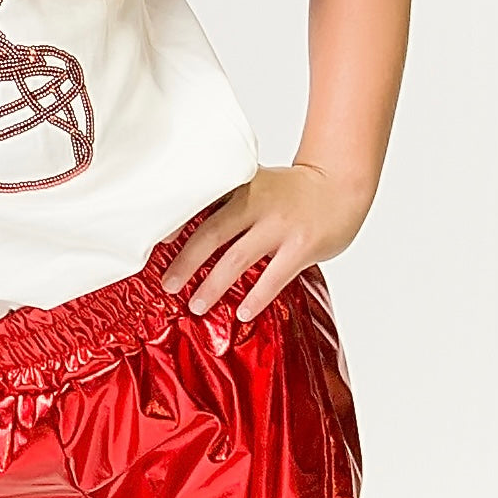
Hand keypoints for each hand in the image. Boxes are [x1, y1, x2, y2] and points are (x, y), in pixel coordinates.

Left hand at [159, 164, 370, 322]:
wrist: (341, 185)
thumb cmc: (291, 191)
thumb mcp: (258, 185)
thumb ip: (229, 203)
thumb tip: (186, 235)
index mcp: (242, 185)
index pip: (202, 203)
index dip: (177, 222)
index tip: (157, 242)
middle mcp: (258, 202)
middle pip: (212, 233)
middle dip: (187, 261)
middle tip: (167, 284)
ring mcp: (281, 224)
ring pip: (238, 258)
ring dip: (214, 285)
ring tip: (196, 305)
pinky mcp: (303, 245)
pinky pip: (274, 276)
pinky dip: (256, 296)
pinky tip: (242, 312)